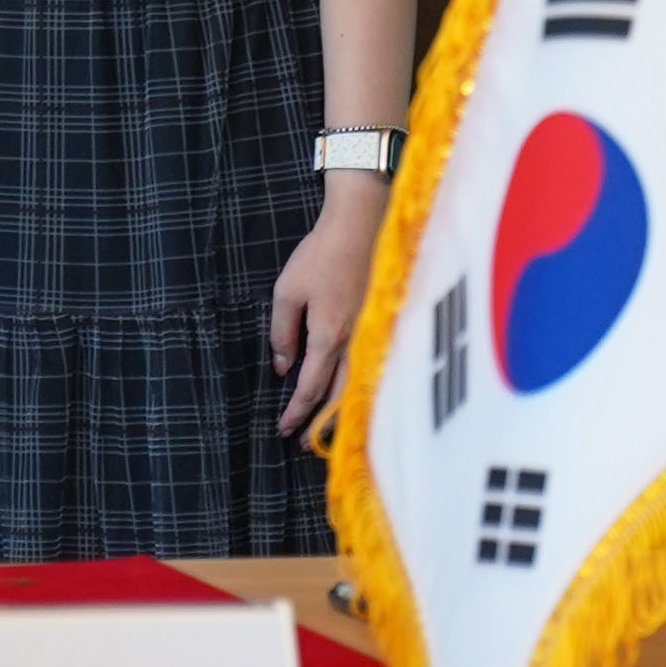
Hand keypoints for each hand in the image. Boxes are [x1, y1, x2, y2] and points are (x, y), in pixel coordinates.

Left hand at [269, 181, 388, 433]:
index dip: (297, 410)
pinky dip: (359, 388)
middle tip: (304, 442)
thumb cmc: (321, 255)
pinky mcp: (383, 325)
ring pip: (359, 385)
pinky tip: (352, 395)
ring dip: (341, 410)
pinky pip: (371, 367)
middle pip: (340, 396)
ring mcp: (374, 334)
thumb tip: (282, 367)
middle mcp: (356, 342)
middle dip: (321, 422)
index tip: (284, 429)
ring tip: (327, 429)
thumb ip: (283, 332)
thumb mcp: (287, 291)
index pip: (311, 386)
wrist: (363, 224)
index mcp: (329, 335)